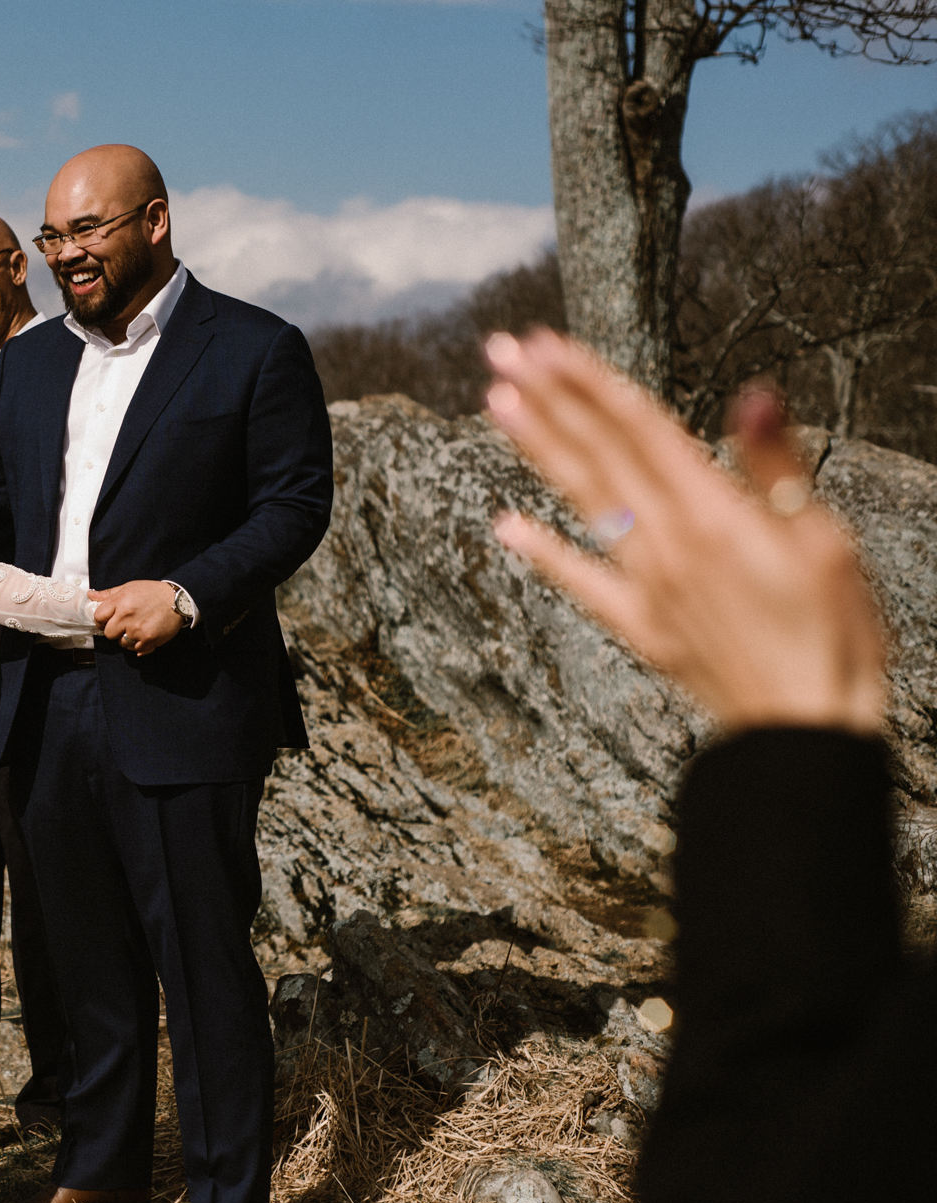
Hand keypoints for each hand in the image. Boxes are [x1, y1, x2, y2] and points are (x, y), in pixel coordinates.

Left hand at [91, 580, 184, 656]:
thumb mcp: (129, 587)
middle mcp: (126, 615)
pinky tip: (146, 634)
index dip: (101, 621)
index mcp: (120, 600)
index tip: (107, 621)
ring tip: (138, 629)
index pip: (98, 617)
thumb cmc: (152, 592)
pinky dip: (140, 645)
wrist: (178, 599)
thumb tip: (90, 595)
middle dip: (114, 631)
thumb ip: (108, 594)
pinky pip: (136, 649)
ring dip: (127, 639)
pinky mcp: (149, 639)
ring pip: (122, 643)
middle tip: (125, 625)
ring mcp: (137, 629)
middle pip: (108, 633)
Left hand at [484, 329, 887, 735]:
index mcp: (714, 513)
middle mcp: (666, 542)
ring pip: (581, 501)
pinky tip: (505, 526)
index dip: (589, 381)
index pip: (639, 428)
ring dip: (537, 450)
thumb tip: (753, 396)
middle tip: (504, 352)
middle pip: (598, 453)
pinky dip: (542, 553)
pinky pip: (581, 583)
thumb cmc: (832, 634)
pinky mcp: (638, 626)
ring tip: (496, 403)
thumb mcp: (825, 541)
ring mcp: (644, 585)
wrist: (804, 729)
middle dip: (549, 398)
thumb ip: (774, 466)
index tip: (548, 345)